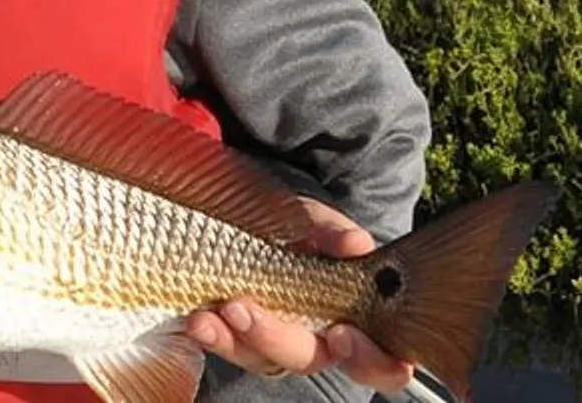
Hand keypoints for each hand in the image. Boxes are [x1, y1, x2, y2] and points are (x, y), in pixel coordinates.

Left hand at [184, 197, 415, 393]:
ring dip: (234, 340)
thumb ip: (335, 232)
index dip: (369, 360)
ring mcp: (278, 343)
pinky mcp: (242, 338)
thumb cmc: (301, 228)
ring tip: (208, 315)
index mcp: (358, 320)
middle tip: (245, 310)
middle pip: (310, 359)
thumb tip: (356, 243)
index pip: (383, 363)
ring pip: (263, 360)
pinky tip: (198, 318)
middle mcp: (320, 341)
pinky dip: (213, 335)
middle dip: (277, 339)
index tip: (341, 334)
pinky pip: (230, 347)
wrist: (257, 218)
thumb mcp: (316, 220)